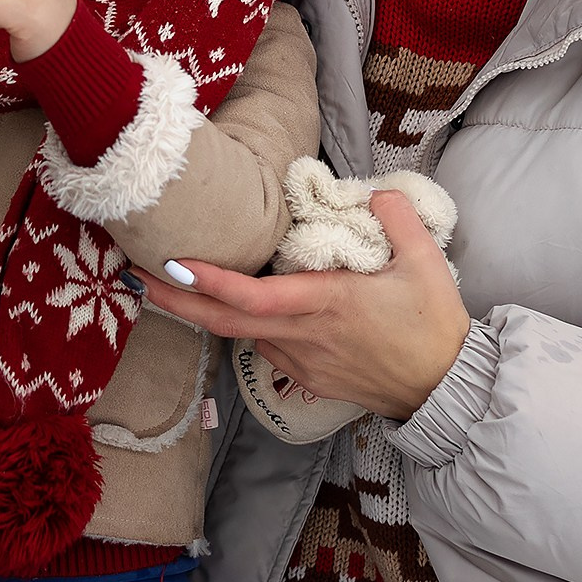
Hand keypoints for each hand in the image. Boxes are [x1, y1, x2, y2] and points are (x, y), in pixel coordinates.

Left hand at [133, 191, 471, 420]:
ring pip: (241, 336)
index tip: (170, 262)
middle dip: (174, 299)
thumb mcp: (425, 260)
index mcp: (325, 304)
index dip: (207, 281)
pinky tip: (232, 307)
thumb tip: (372, 191)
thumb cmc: (434, 325)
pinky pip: (264, 346)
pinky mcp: (307, 376)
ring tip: (173, 282)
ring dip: (205, 312)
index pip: (251, 297)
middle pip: (224, 322)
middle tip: (135, 276)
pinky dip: (241, 325)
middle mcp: (303, 336)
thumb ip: (395, 216)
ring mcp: (302, 360)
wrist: (446, 389)